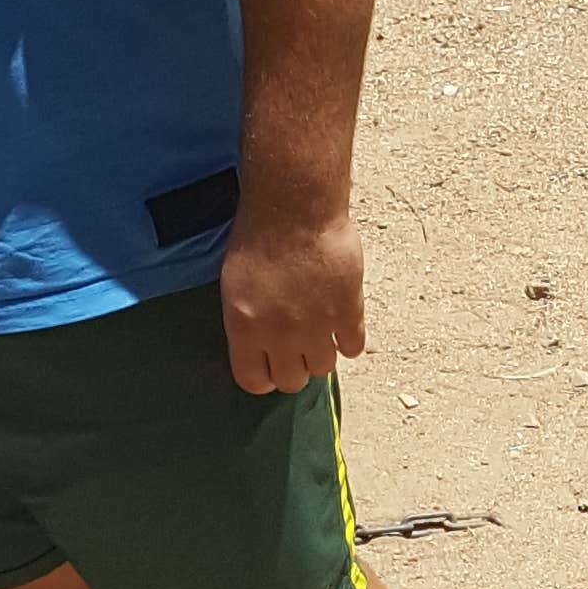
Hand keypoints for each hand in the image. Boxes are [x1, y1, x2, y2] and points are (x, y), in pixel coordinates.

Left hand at [219, 197, 363, 396]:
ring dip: (321, 354)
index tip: (270, 366)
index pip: (253, 381)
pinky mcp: (348, 311)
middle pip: (292, 381)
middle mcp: (281, 335)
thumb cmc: (259, 235)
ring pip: (323, 368)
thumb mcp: (234, 283)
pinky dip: (349, 341)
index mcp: (245, 328)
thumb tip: (259, 344)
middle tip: (296, 349)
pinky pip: (353, 347)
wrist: (296, 207)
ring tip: (319, 334)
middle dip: (293, 368)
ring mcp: (317, 326)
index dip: (264, 377)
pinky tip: (342, 326)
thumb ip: (246, 320)